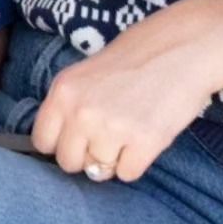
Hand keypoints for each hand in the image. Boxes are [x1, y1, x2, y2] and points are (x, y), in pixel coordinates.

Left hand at [31, 0, 222, 182]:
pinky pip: (127, 174)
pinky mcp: (144, 142)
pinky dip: (135, 163)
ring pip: (98, 171)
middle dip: (84, 157)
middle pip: (68, 162)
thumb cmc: (133, 57)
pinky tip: (143, 138)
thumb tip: (62, 143)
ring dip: (112, 158)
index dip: (59, 144)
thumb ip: (70, 105)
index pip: (42, 140)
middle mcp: (82, 111)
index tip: (74, 141)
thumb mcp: (86, 73)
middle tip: (103, 139)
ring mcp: (112, 128)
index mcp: (63, 90)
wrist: (180, 48)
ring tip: (127, 131)